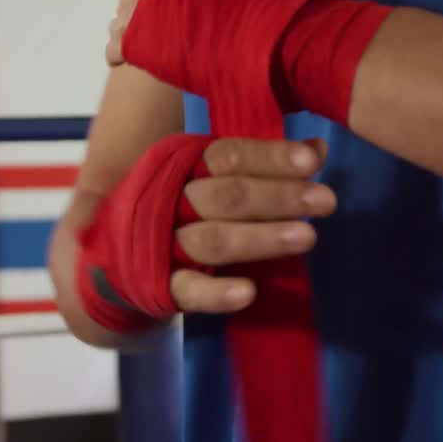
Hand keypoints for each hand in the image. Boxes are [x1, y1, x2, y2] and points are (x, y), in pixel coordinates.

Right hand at [171, 137, 335, 312]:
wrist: (116, 256)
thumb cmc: (182, 210)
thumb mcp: (217, 180)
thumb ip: (265, 165)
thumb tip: (318, 148)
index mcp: (184, 167)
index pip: (227, 156)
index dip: (269, 157)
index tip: (311, 162)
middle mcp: (171, 201)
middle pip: (225, 196)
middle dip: (277, 197)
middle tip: (326, 201)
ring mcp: (163, 245)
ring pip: (212, 240)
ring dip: (260, 238)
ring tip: (308, 237)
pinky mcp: (159, 286)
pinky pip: (188, 290)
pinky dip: (216, 293)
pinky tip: (248, 292)